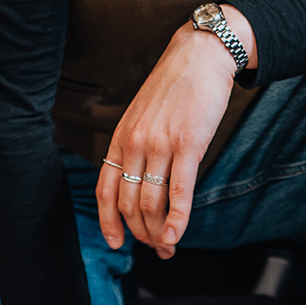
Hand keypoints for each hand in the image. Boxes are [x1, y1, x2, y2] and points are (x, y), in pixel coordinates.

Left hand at [97, 5, 256, 257]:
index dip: (109, 222)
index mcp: (122, 137)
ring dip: (159, 232)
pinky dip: (178, 219)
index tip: (117, 243)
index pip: (105, 190)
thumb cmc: (176, 86)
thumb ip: (137, 145)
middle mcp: (136, 143)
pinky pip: (179, 191)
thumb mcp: (143, 114)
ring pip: (151, 202)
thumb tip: (140, 179)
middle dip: (140, 233)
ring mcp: (160, 145)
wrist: (200, 56)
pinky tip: (178, 235)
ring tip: (168, 246)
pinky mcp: (188, 145)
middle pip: (128, 203)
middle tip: (154, 248)